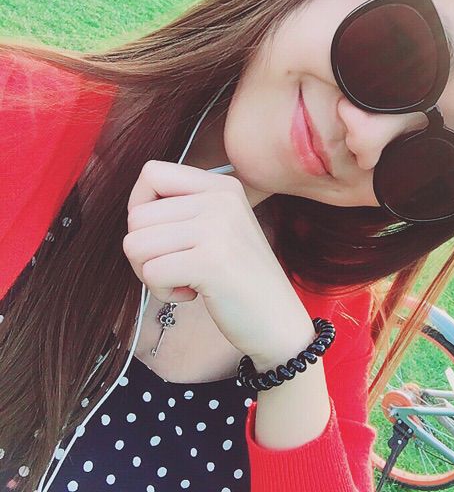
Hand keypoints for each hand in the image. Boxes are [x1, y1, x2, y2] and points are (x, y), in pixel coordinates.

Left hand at [122, 160, 315, 366]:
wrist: (278, 319)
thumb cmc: (240, 278)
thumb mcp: (220, 228)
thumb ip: (184, 208)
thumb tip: (135, 207)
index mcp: (222, 187)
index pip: (152, 173)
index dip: (140, 207)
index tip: (161, 235)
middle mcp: (221, 199)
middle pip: (137, 215)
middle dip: (143, 251)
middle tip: (175, 267)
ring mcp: (218, 228)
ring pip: (136, 243)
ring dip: (150, 273)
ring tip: (183, 279)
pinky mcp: (211, 261)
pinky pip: (151, 272)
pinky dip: (163, 291)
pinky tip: (192, 294)